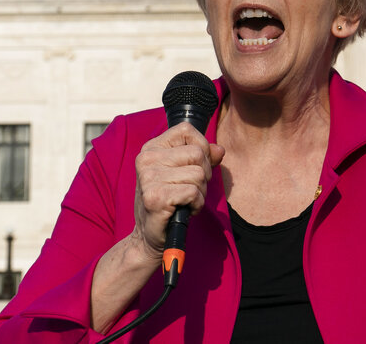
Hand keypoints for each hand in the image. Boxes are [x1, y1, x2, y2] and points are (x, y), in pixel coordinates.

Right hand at [131, 123, 224, 258]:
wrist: (149, 236)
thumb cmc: (169, 201)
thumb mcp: (184, 172)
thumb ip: (204, 157)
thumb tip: (219, 150)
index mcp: (151, 148)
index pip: (187, 130)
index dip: (201, 147)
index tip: (194, 166)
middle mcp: (146, 159)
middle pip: (198, 153)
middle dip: (204, 174)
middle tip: (190, 189)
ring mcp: (148, 178)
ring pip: (199, 174)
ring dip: (200, 191)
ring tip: (185, 200)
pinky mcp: (155, 197)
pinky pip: (194, 192)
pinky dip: (197, 204)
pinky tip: (185, 209)